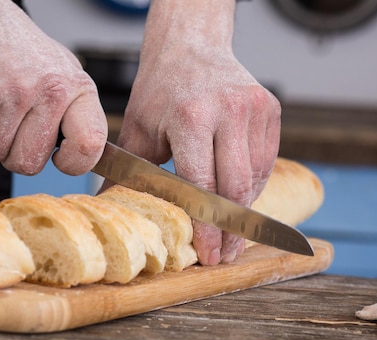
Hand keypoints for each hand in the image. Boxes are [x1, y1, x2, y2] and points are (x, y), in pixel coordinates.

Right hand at [0, 0, 106, 174]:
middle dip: (13, 153)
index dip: (72, 163)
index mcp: (78, 89)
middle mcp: (50, 91)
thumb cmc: (22, 51)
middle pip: (28, 164)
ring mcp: (13, 92)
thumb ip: (76, 116)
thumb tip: (84, 157)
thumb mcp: (64, 74)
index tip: (58, 157)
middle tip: (10, 125)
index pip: (90, 145)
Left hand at [113, 0, 280, 264]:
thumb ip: (127, 171)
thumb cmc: (161, 89)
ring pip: (255, 177)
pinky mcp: (269, 110)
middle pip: (235, 188)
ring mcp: (254, 109)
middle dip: (231, 229)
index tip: (209, 254)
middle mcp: (228, 111)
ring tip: (233, 235)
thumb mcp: (138, 127)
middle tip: (225, 256)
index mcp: (191, 117)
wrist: (191, 46)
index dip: (207, 225)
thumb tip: (107, 209)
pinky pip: (266, 162)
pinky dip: (253, 186)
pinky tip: (240, 203)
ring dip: (244, 211)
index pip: (203, 185)